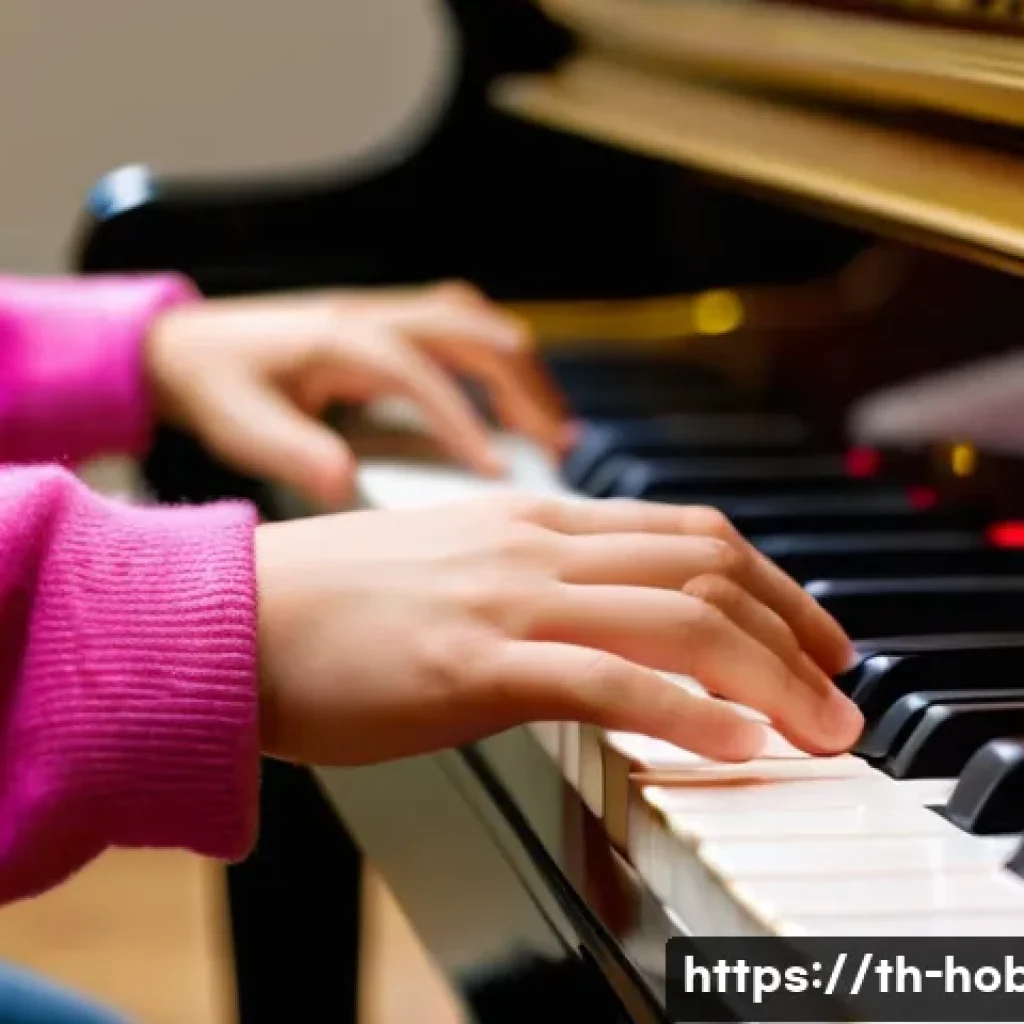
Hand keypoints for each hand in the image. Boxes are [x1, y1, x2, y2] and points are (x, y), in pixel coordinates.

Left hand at [145, 282, 570, 506]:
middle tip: (555, 447)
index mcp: (342, 342)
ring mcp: (382, 310)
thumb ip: (294, 454)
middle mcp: (372, 315)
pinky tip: (510, 394)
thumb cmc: (214, 385)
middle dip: (524, 391)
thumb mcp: (242, 427)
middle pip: (473, 337)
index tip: (499, 473)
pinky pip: (461, 323)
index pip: (424, 380)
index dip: (467, 425)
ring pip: (477, 323)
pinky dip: (497, 356)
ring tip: (550, 423)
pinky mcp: (386, 319)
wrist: (181, 344)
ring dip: (520, 370)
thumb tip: (344, 486)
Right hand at [254, 495, 861, 765]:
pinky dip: (687, 711)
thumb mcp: (451, 568)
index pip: (684, 533)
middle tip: (840, 682)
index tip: (808, 628)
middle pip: (705, 569)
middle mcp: (533, 546)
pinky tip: (735, 745)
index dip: (767, 579)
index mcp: (531, 520)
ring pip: (677, 619)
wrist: (231, 618)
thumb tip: (596, 623)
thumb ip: (530, 584)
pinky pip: (608, 679)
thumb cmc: (332, 603)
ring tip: (820, 726)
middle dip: (793, 627)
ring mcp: (508, 599)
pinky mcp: (474, 662)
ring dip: (768, 676)